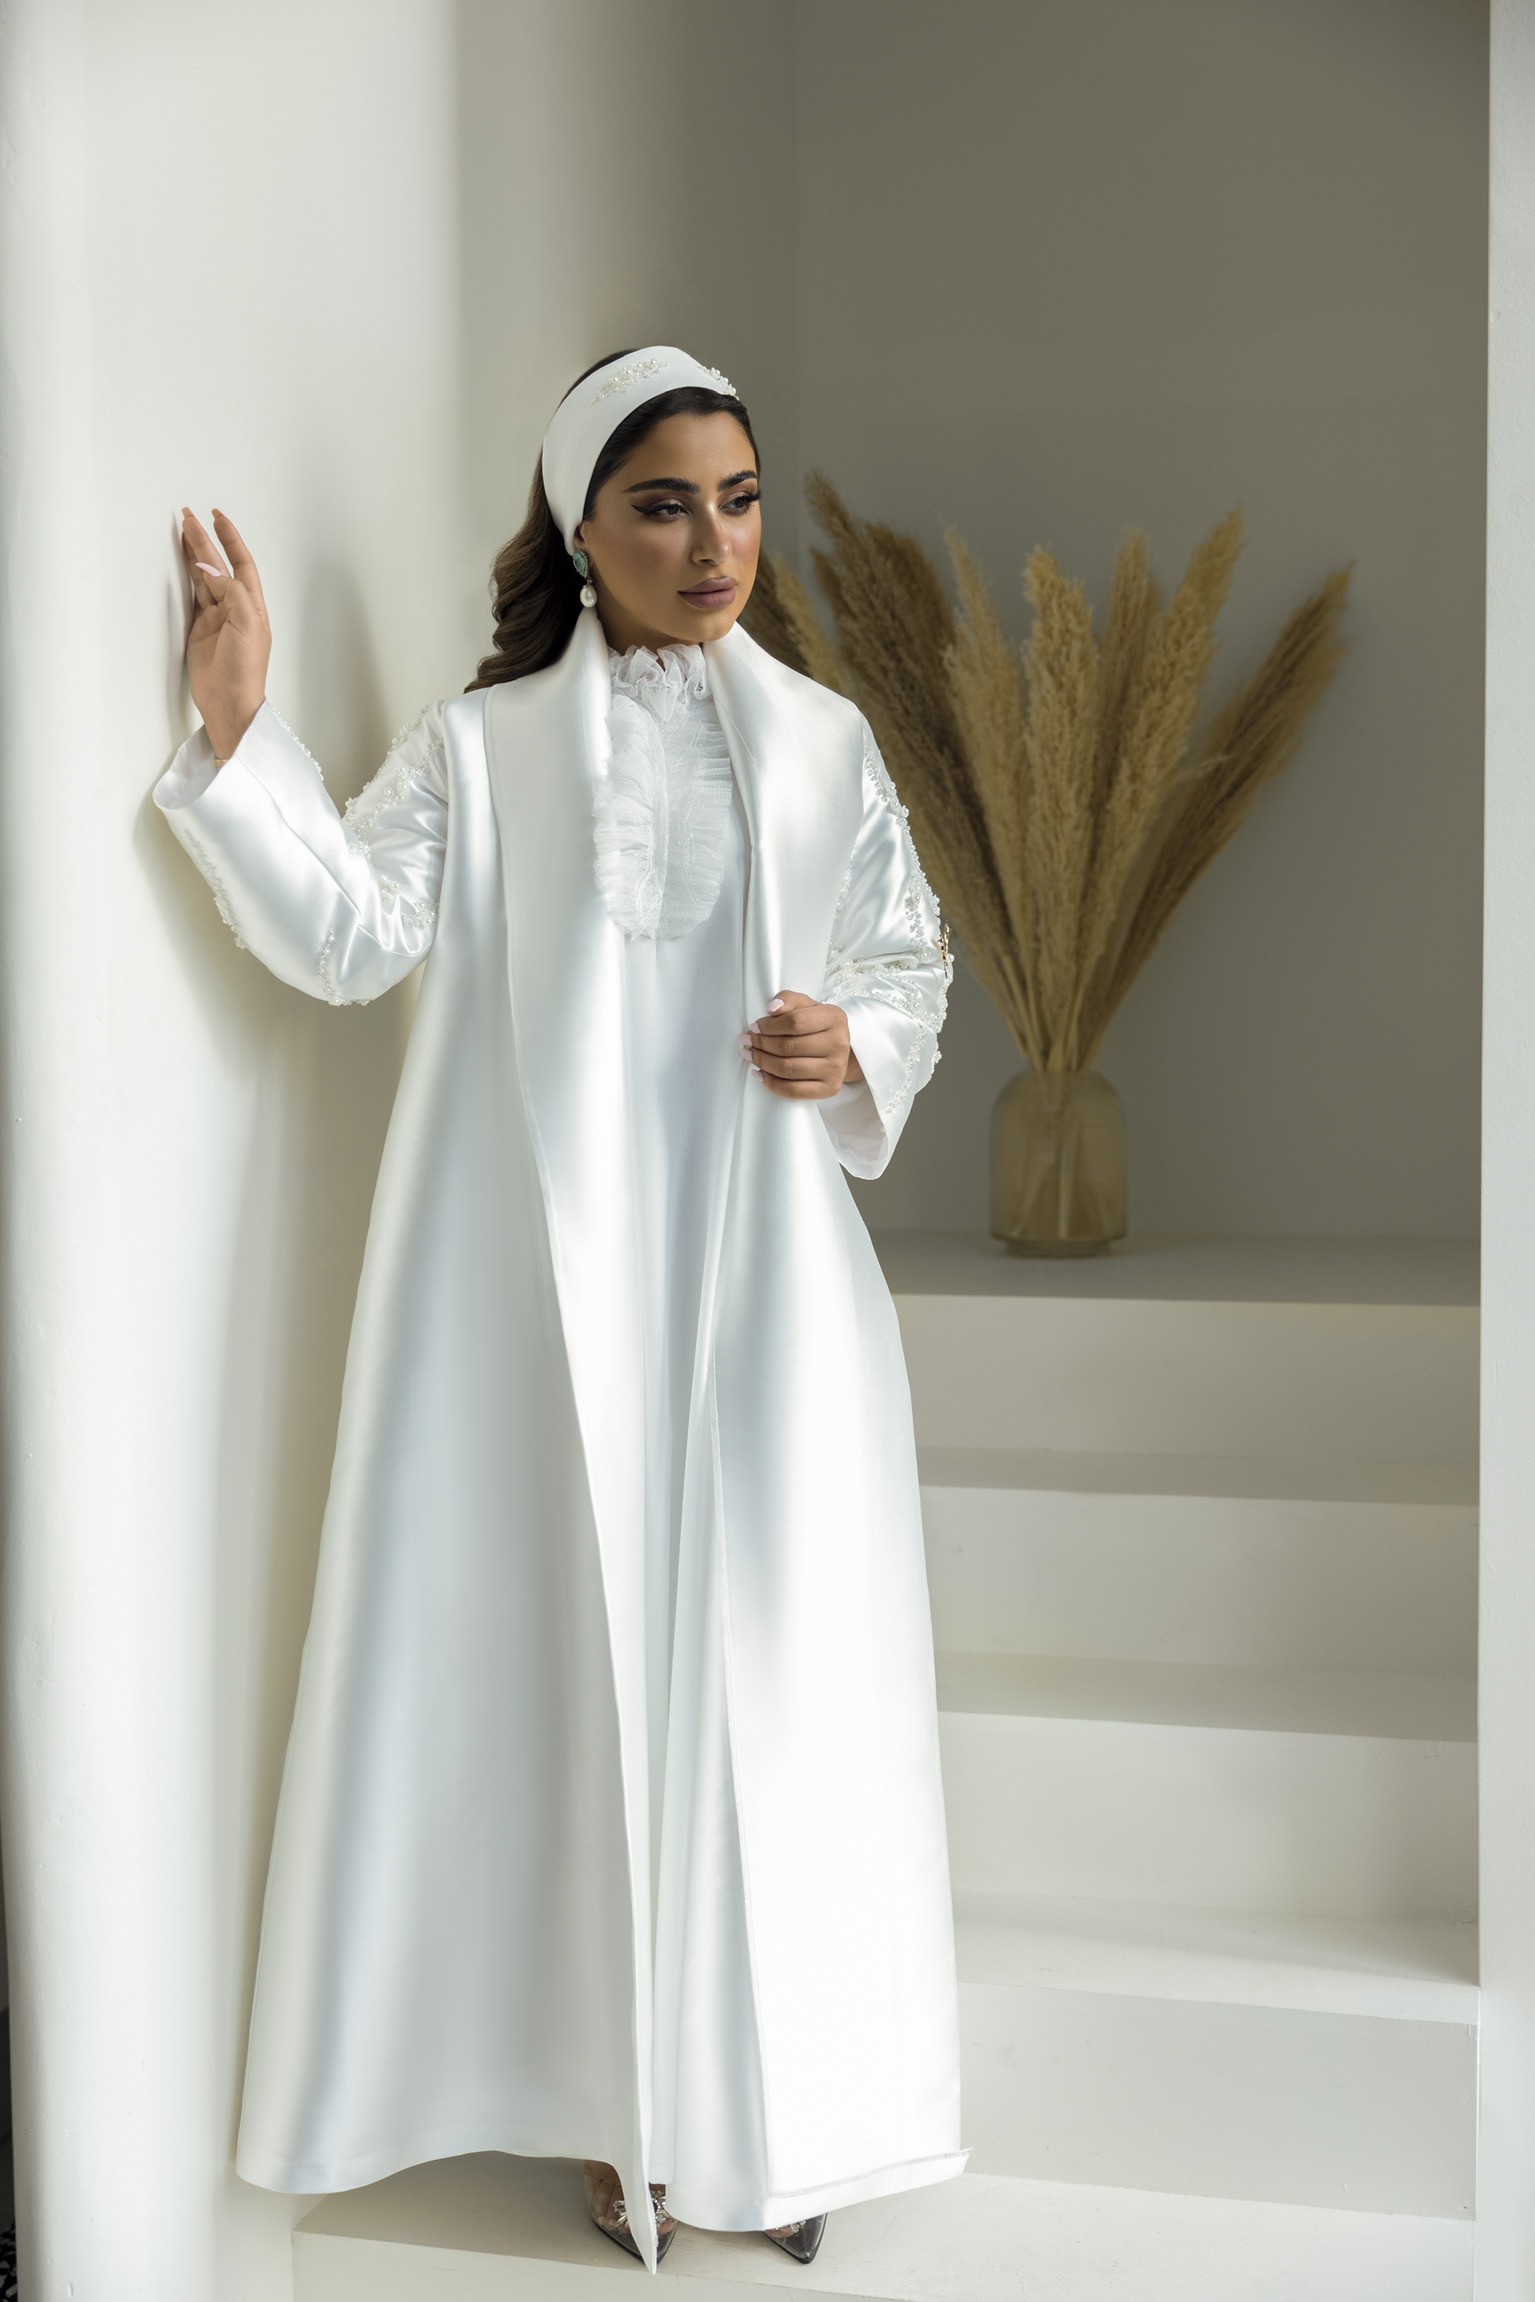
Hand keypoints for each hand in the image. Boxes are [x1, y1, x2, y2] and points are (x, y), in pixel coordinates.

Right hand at [181, 508, 270, 761]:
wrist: (229, 702)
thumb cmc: (244, 670)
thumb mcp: (246, 625)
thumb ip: (231, 593)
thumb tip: (209, 568)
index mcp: (253, 606)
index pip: (242, 563)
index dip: (231, 540)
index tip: (217, 517)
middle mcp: (235, 609)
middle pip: (219, 566)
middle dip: (206, 541)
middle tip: (188, 517)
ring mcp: (216, 619)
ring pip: (204, 578)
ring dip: (194, 555)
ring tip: (183, 531)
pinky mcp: (200, 629)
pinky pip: (193, 596)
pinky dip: (188, 577)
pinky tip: (183, 562)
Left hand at [741, 989, 864, 1100]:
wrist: (841, 1051)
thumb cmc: (818, 1026)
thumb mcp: (807, 1006)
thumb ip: (789, 1000)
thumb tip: (772, 1008)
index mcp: (834, 1018)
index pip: (794, 1022)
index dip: (769, 1025)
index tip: (755, 1026)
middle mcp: (838, 1044)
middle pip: (788, 1047)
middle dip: (761, 1043)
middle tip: (746, 1041)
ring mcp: (835, 1068)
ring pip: (788, 1069)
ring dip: (762, 1062)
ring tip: (750, 1054)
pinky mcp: (829, 1088)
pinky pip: (794, 1090)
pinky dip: (771, 1083)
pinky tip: (760, 1074)